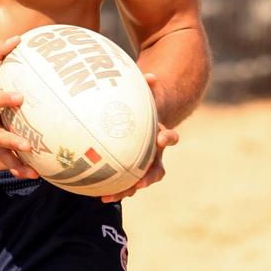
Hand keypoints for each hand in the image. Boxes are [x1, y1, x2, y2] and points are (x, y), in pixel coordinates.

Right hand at [0, 36, 38, 179]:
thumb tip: (19, 38)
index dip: (4, 99)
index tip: (20, 97)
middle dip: (11, 141)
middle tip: (29, 145)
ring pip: (0, 152)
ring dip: (16, 163)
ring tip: (34, 172)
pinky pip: (6, 157)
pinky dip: (18, 168)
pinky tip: (35, 175)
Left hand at [100, 72, 178, 203]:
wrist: (143, 122)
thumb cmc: (143, 106)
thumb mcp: (147, 95)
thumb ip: (147, 86)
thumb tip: (149, 75)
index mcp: (161, 135)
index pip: (170, 138)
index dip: (168, 140)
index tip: (161, 139)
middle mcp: (155, 154)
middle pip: (158, 169)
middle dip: (149, 177)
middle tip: (140, 183)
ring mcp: (144, 166)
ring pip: (140, 182)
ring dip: (128, 190)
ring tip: (111, 196)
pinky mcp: (131, 172)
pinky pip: (125, 184)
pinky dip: (115, 190)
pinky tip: (100, 195)